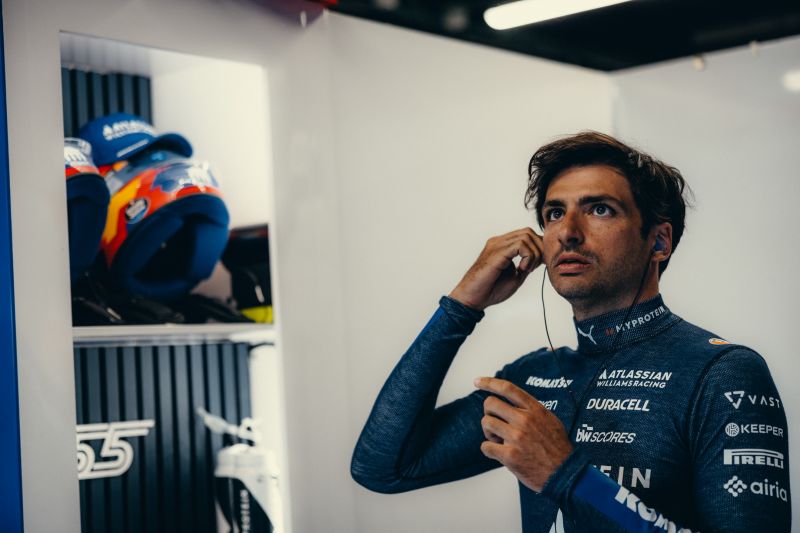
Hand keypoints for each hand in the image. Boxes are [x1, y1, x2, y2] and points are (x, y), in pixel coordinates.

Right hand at [449, 228, 542, 309]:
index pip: (527, 235)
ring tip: (526, 270)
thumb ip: (526, 265)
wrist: (472, 298)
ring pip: (527, 236)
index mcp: (502, 246)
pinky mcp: (497, 252)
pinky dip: (528, 257)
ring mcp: (496, 244)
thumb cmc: (490, 290)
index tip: (539, 265)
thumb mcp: (515, 277)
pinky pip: (520, 245)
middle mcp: (499, 241)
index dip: (538, 248)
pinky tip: (522, 269)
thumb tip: (540, 260)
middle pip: (529, 232)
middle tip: (534, 267)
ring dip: (534, 254)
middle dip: (539, 249)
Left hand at [474, 377, 571, 492]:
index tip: (477, 382)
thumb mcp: (550, 420)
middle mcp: (525, 420)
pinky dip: (488, 450)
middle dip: (488, 413)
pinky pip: (485, 446)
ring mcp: (517, 437)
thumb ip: (532, 410)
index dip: (489, 382)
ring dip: (489, 432)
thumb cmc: (557, 448)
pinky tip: (499, 453)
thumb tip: (513, 401)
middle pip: (490, 403)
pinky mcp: (510, 455)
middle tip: (495, 425)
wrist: (565, 474)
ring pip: (486, 423)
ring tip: (499, 441)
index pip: (508, 388)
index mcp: (535, 409)